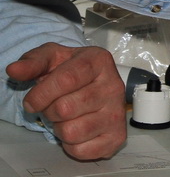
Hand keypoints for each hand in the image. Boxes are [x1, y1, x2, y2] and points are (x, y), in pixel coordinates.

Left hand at [5, 43, 125, 160]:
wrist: (96, 85)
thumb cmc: (73, 72)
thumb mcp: (52, 58)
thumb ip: (32, 62)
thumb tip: (14, 70)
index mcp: (99, 61)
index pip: (66, 79)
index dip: (41, 94)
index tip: (32, 100)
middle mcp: (113, 86)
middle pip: (65, 108)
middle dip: (49, 111)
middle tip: (54, 106)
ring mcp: (117, 112)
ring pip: (71, 132)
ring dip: (60, 128)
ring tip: (67, 117)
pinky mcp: (116, 136)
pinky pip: (80, 150)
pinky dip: (71, 144)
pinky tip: (78, 129)